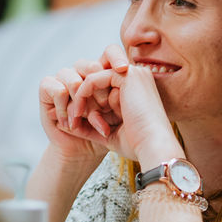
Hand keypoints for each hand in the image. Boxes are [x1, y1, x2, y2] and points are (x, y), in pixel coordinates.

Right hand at [38, 50, 127, 165]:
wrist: (84, 150)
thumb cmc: (106, 129)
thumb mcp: (121, 108)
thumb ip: (122, 88)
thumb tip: (126, 70)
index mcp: (103, 71)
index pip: (110, 52)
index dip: (116, 57)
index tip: (124, 70)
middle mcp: (82, 71)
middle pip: (91, 65)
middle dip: (98, 88)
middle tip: (104, 107)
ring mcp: (64, 77)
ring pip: (73, 78)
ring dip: (81, 103)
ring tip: (85, 121)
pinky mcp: (47, 87)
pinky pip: (57, 89)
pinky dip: (65, 107)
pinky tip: (70, 122)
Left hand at [68, 45, 181, 165]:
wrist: (152, 147)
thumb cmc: (135, 145)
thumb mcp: (108, 133)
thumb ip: (90, 127)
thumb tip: (68, 126)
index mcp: (136, 91)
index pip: (102, 91)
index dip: (85, 107)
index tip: (73, 126)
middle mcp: (136, 79)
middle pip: (96, 85)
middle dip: (80, 103)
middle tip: (70, 123)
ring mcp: (133, 74)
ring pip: (92, 80)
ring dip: (79, 101)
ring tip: (73, 120)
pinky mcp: (126, 75)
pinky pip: (93, 79)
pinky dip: (82, 95)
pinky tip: (77, 112)